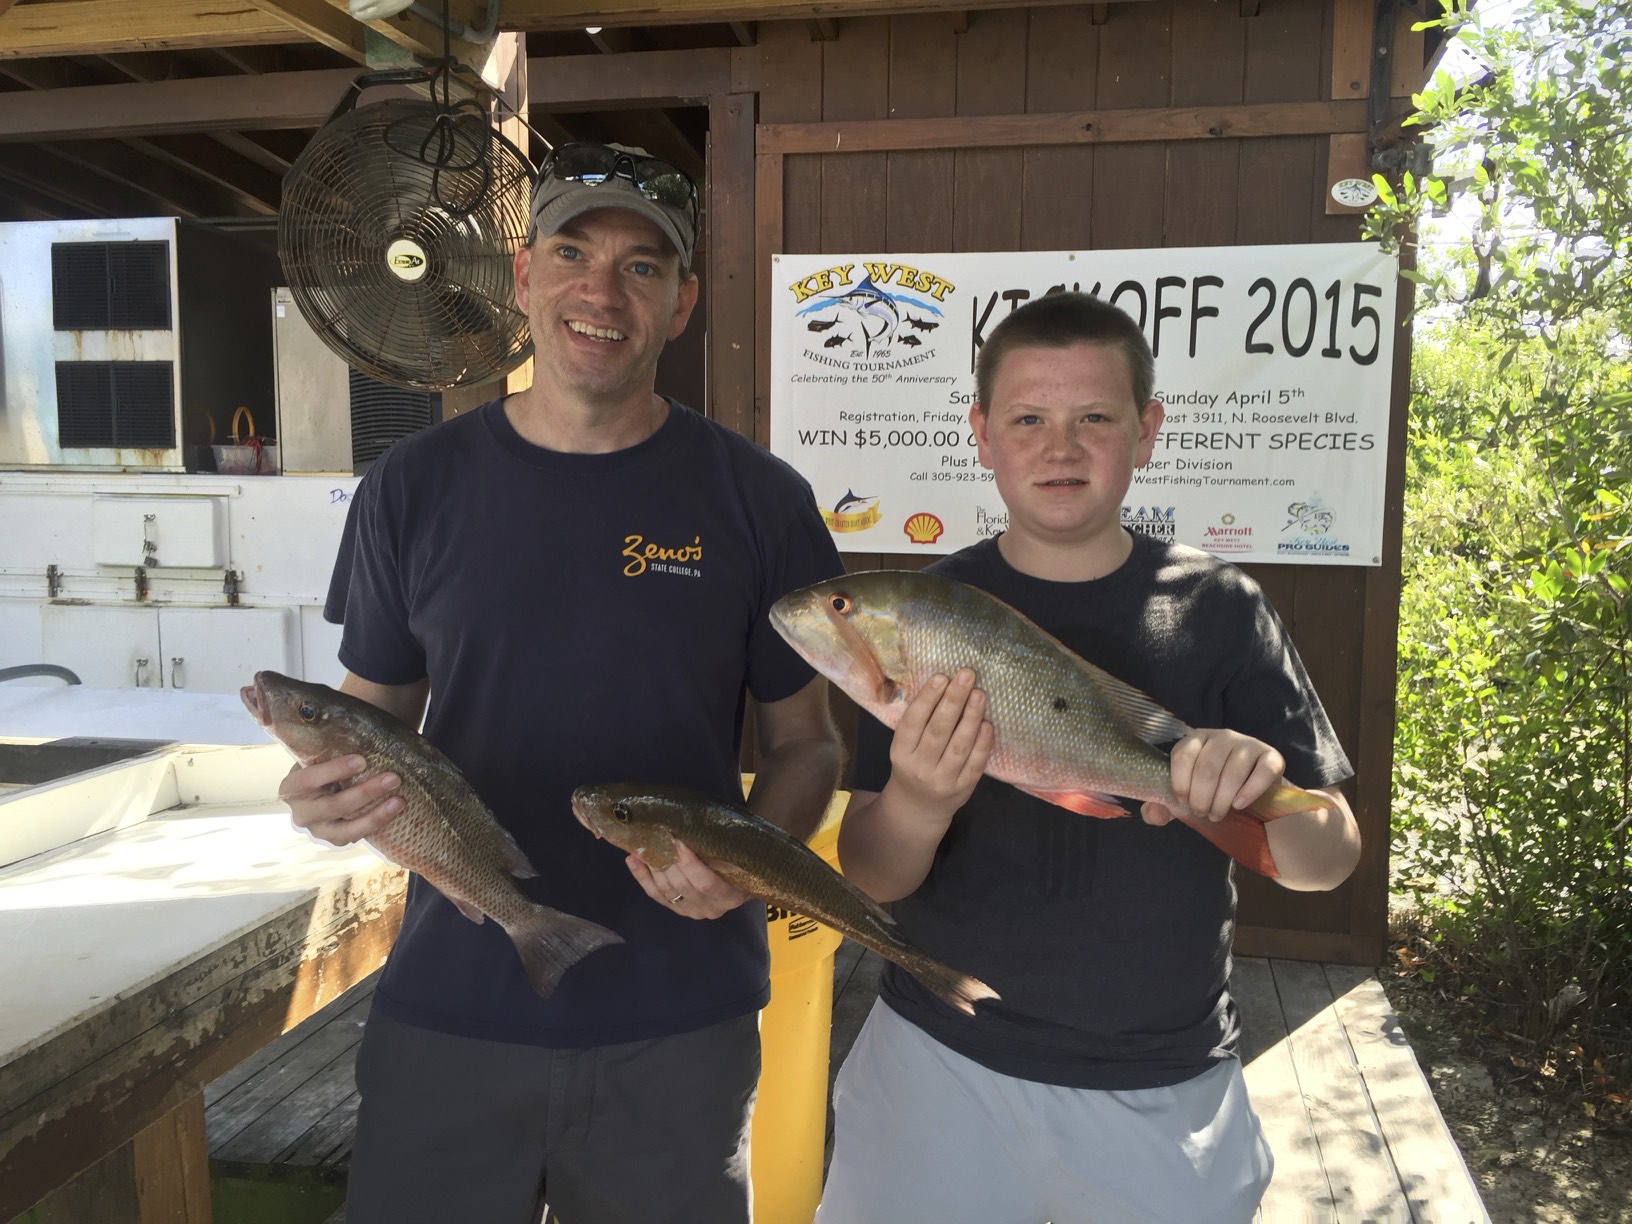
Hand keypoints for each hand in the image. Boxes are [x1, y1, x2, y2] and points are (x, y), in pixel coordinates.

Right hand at [279, 755, 402, 846]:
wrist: (322, 791)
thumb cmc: (324, 766)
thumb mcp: (320, 757)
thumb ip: (331, 749)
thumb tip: (362, 733)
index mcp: (291, 787)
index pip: (310, 779)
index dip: (335, 770)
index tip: (362, 760)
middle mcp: (301, 813)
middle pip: (333, 806)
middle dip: (365, 792)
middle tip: (393, 778)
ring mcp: (318, 830)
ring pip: (346, 829)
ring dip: (376, 815)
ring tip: (399, 801)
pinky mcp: (335, 839)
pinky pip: (357, 835)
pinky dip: (377, 823)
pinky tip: (395, 811)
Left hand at [625, 838, 749, 919]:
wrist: (741, 883)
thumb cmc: (740, 863)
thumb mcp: (737, 857)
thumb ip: (720, 849)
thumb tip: (695, 824)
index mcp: (729, 896)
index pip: (705, 883)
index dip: (689, 864)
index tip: (678, 842)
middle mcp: (710, 908)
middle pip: (682, 886)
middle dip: (666, 861)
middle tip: (656, 837)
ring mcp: (692, 911)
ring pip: (666, 890)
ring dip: (651, 867)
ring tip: (642, 845)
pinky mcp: (677, 910)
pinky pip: (655, 895)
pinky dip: (641, 877)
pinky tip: (632, 860)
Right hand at [884, 669, 994, 821]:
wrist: (919, 808)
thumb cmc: (913, 766)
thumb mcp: (905, 747)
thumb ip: (919, 723)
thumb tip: (944, 685)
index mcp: (901, 753)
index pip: (913, 722)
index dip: (927, 699)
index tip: (941, 677)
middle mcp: (920, 767)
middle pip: (938, 731)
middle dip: (953, 700)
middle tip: (966, 675)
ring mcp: (942, 780)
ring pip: (959, 746)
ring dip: (971, 717)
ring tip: (979, 694)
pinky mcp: (963, 789)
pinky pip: (975, 764)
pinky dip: (982, 744)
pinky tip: (988, 724)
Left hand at [1141, 728, 1284, 825]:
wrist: (1253, 788)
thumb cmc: (1214, 788)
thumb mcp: (1187, 794)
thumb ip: (1164, 805)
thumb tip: (1152, 815)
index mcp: (1196, 739)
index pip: (1182, 755)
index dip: (1180, 783)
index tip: (1183, 803)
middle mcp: (1222, 736)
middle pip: (1207, 768)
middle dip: (1201, 798)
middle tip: (1202, 814)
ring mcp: (1248, 744)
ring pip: (1233, 772)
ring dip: (1222, 801)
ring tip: (1218, 814)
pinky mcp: (1271, 756)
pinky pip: (1262, 771)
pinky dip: (1250, 792)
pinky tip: (1239, 805)